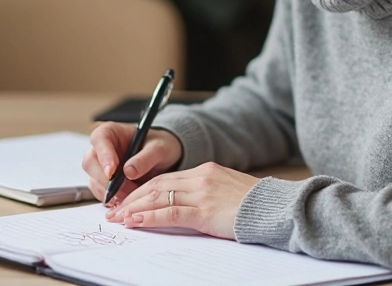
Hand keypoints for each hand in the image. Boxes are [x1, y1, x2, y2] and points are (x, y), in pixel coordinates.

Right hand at [82, 122, 182, 204]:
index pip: (99, 140)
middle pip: (90, 164)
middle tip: (127, 189)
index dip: (103, 156)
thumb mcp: (159, 148)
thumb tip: (129, 172)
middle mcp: (100, 149)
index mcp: (110, 132)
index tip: (112, 172)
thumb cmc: (158, 146)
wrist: (162, 158)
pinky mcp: (103, 183)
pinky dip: (113, 199)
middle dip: (106, 180)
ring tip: (133, 194)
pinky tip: (128, 200)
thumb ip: (145, 158)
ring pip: (94, 181)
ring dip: (112, 192)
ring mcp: (99, 167)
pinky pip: (101, 194)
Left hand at [105, 162, 258, 239]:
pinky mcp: (204, 211)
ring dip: (135, 208)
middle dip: (132, 198)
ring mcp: (202, 193)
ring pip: (158, 197)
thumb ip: (207, 194)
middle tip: (115, 209)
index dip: (143, 190)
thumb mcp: (230, 191)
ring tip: (119, 217)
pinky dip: (150, 218)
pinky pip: (170, 213)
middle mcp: (201, 177)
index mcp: (206, 171)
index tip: (129, 200)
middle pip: (157, 184)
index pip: (166, 178)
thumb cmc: (258, 206)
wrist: (277, 209)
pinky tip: (136, 222)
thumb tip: (186, 207)